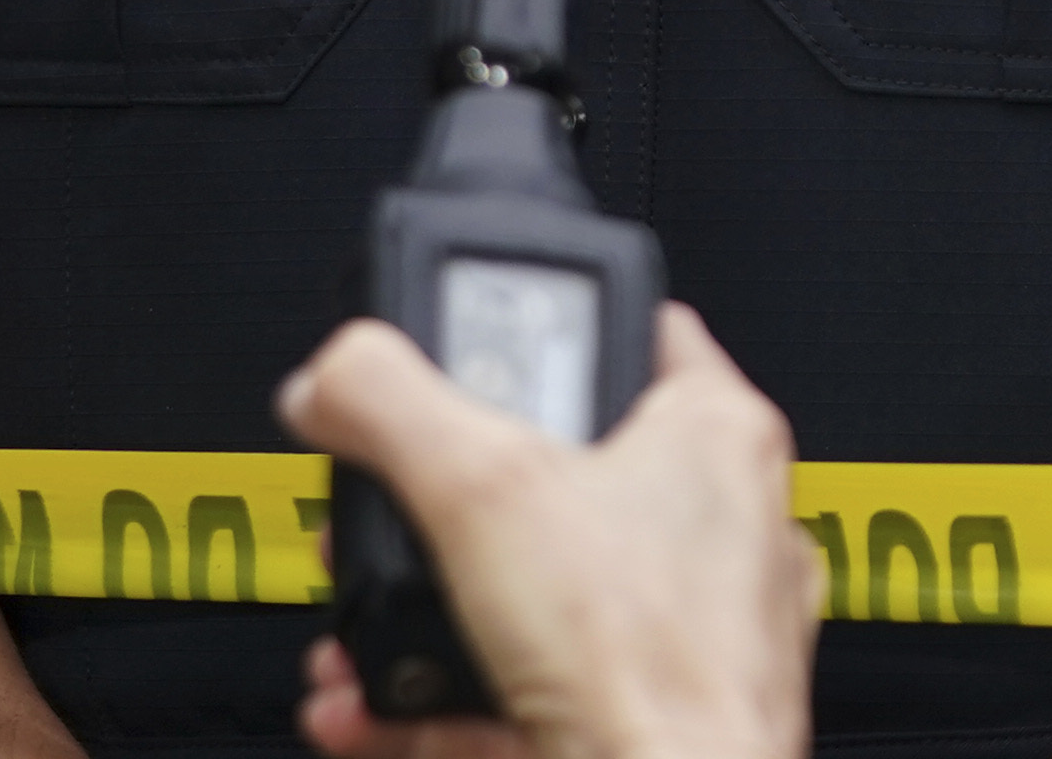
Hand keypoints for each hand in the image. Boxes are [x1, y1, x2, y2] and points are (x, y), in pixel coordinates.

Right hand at [280, 304, 813, 758]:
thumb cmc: (647, 663)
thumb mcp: (478, 487)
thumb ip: (387, 404)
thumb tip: (331, 376)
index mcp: (718, 436)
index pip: (631, 333)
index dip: (540, 338)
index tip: (467, 355)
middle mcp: (720, 530)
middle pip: (556, 477)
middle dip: (442, 507)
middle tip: (387, 506)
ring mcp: (687, 635)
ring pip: (532, 597)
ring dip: (425, 611)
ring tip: (362, 617)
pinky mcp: (643, 718)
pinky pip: (520, 690)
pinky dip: (438, 696)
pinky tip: (369, 703)